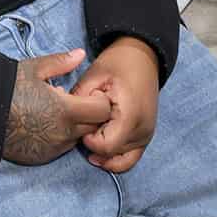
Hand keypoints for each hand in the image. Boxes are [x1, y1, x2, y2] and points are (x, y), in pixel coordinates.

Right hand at [3, 49, 113, 165]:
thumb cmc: (10, 87)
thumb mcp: (36, 68)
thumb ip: (62, 62)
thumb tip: (81, 54)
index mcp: (66, 110)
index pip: (102, 110)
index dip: (100, 100)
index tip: (89, 93)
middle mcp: (64, 134)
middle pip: (94, 128)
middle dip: (91, 115)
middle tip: (77, 102)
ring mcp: (53, 148)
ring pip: (79, 139)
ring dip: (77, 127)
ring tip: (59, 112)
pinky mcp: (43, 157)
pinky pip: (62, 148)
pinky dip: (61, 137)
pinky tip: (47, 124)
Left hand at [70, 37, 158, 172]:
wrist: (142, 57)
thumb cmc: (117, 63)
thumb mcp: (94, 74)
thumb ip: (81, 97)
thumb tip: (70, 117)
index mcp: (130, 115)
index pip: (106, 146)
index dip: (89, 140)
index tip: (82, 123)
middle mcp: (142, 130)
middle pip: (112, 153)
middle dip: (94, 143)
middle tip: (86, 123)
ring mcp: (147, 135)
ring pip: (120, 159)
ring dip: (104, 151)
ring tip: (92, 134)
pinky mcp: (146, 136)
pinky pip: (130, 159)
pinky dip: (115, 158)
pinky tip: (100, 153)